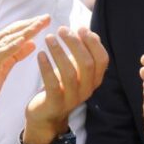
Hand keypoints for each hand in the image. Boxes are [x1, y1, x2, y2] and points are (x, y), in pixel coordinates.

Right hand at [0, 15, 49, 143]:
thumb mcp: (1, 71)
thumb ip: (15, 56)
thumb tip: (31, 43)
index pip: (12, 32)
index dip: (29, 25)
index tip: (45, 20)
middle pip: (10, 32)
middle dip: (30, 24)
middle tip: (47, 17)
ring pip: (6, 41)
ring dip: (24, 32)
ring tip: (39, 25)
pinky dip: (10, 47)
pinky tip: (23, 41)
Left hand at [22, 26, 108, 143]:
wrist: (46, 115)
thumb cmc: (61, 86)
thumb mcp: (76, 69)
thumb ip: (84, 53)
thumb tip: (90, 32)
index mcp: (95, 80)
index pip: (102, 59)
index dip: (92, 42)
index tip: (80, 28)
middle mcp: (87, 90)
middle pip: (87, 64)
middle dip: (75, 43)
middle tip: (62, 30)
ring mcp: (72, 98)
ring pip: (70, 73)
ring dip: (59, 52)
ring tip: (49, 38)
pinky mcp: (55, 104)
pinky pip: (52, 84)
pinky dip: (46, 67)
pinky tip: (41, 54)